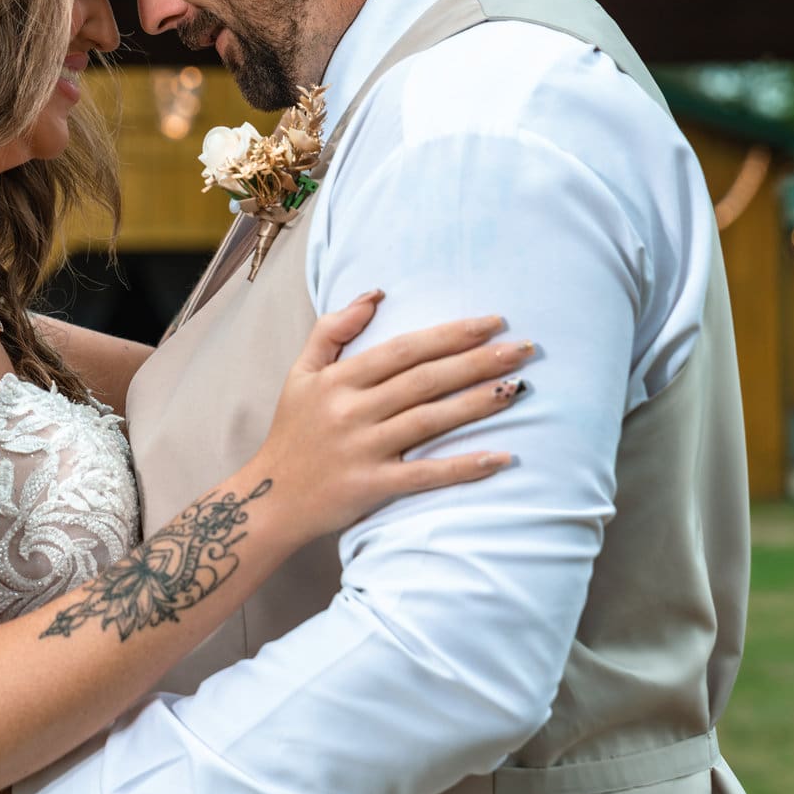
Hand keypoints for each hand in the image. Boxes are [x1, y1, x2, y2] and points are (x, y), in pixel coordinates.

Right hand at [253, 291, 531, 541]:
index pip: (404, 349)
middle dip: (477, 361)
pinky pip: (426, 475)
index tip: (492, 322)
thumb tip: (376, 293)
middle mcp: (352, 411)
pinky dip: (464, 467)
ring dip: (477, 403)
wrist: (269, 500)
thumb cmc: (292, 432)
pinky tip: (501, 457)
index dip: (450, 334)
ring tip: (518, 387)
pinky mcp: (373, 487)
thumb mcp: (300, 373)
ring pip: (430, 421)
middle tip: (524, 349)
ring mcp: (363, 450)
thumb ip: (332, 330)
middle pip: (425, 380)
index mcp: (338, 380)